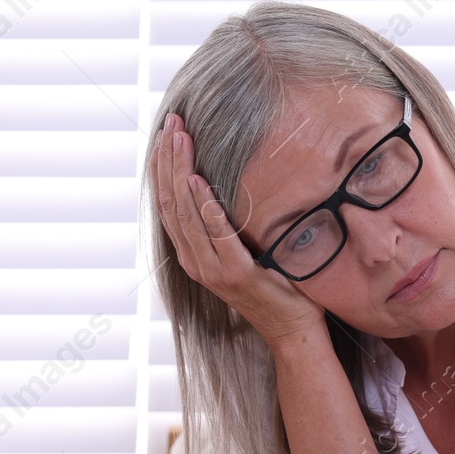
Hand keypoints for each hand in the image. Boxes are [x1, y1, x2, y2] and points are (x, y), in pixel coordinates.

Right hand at [152, 113, 325, 349]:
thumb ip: (228, 227)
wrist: (292, 329)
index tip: (165, 134)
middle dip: (168, 159)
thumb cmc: (274, 288)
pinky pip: (217, 234)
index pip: (167, 203)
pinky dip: (205, 206)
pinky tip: (199, 179)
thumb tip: (227, 185)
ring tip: (181, 139)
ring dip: (181, 171)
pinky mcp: (237, 274)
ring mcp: (213, 269)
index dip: (162, 167)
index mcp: (192, 255)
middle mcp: (195, 261)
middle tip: (171, 123)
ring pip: (186, 213)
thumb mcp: (243, 253)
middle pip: (170, 202)